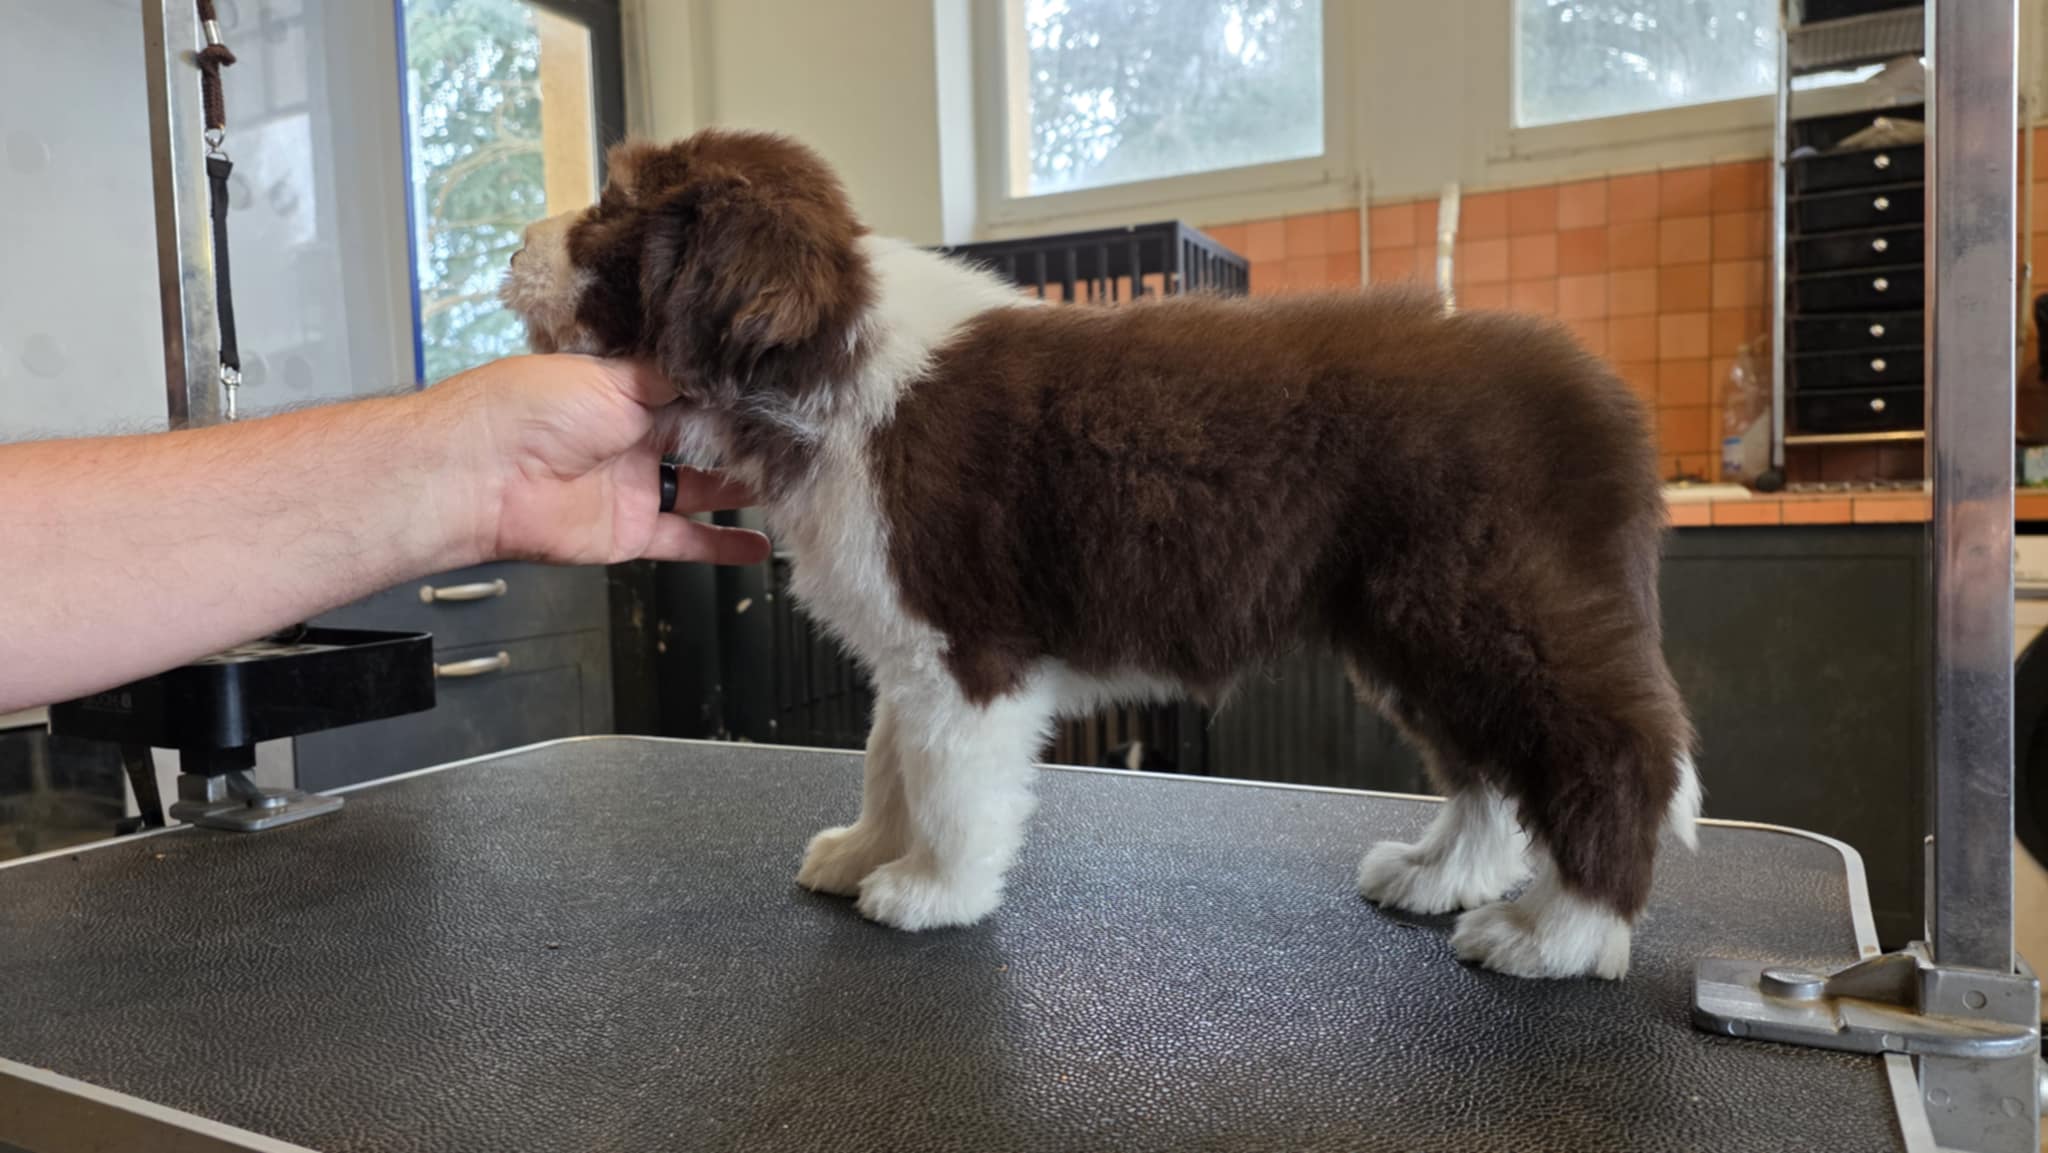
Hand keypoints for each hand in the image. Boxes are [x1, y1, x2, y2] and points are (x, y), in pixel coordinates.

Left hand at [437, 354, 769, 565]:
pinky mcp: (632, 531)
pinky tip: (760, 546)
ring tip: (796, 484)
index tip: (779, 391)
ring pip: (704, 488)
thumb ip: (670, 377)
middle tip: (801, 436)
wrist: (482, 475)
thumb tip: (717, 362)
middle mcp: (632, 435)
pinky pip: (686, 540)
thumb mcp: (613, 376)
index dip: (732, 391)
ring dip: (745, 489)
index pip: (693, 388)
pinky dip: (723, 546)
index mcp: (625, 389)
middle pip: (705, 438)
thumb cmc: (531, 410)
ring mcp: (633, 485)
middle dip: (748, 438)